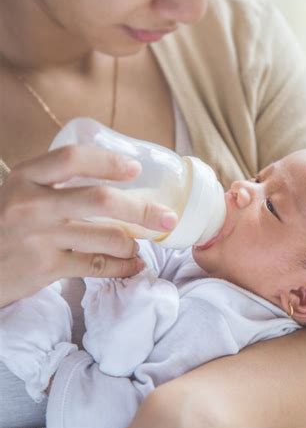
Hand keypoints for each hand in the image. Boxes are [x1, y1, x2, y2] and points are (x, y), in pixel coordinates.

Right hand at [0, 145, 177, 306]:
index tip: (135, 169)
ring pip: (106, 237)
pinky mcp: (45, 269)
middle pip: (100, 200)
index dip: (109, 162)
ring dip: (133, 241)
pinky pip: (97, 266)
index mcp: (26, 177)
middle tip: (167, 216)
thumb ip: (56, 180)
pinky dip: (122, 266)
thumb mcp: (21, 191)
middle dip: (142, 209)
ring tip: (139, 242)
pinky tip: (134, 264)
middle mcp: (32, 205)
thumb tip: (115, 171)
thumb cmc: (6, 223)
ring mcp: (39, 238)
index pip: (73, 158)